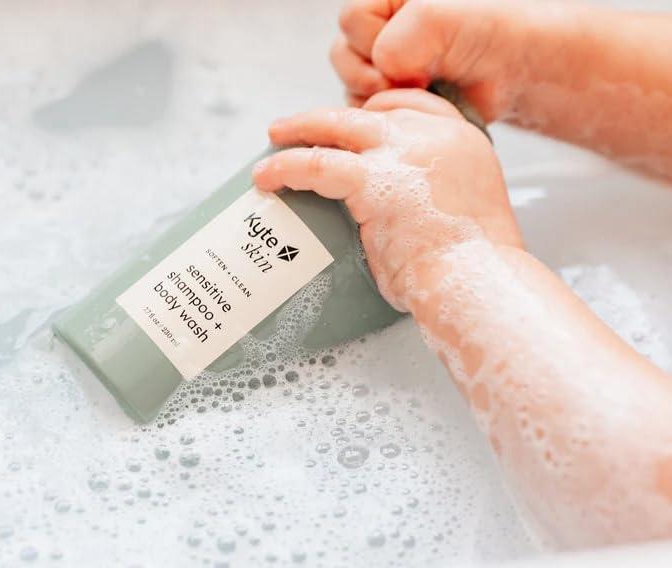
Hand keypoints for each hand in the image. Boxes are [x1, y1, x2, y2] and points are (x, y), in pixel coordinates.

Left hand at [253, 89, 520, 311]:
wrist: (477, 284)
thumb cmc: (469, 271)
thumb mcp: (457, 218)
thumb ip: (425, 199)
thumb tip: (385, 219)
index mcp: (462, 143)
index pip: (413, 107)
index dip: (376, 114)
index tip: (350, 126)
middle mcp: (434, 138)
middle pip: (371, 111)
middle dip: (330, 117)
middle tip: (299, 127)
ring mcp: (403, 153)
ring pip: (338, 126)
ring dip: (300, 131)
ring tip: (273, 142)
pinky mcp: (373, 180)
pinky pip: (317, 163)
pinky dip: (286, 168)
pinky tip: (267, 178)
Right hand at [330, 0, 548, 119]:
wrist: (514, 70)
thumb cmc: (489, 32)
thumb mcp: (440, 18)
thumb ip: (398, 40)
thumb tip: (380, 70)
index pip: (351, 19)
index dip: (375, 41)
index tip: (417, 53)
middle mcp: (381, 27)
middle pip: (342, 54)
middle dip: (375, 74)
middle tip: (417, 79)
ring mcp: (383, 64)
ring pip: (350, 86)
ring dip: (381, 96)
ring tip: (420, 91)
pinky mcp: (390, 96)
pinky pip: (366, 111)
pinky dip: (387, 114)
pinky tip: (416, 106)